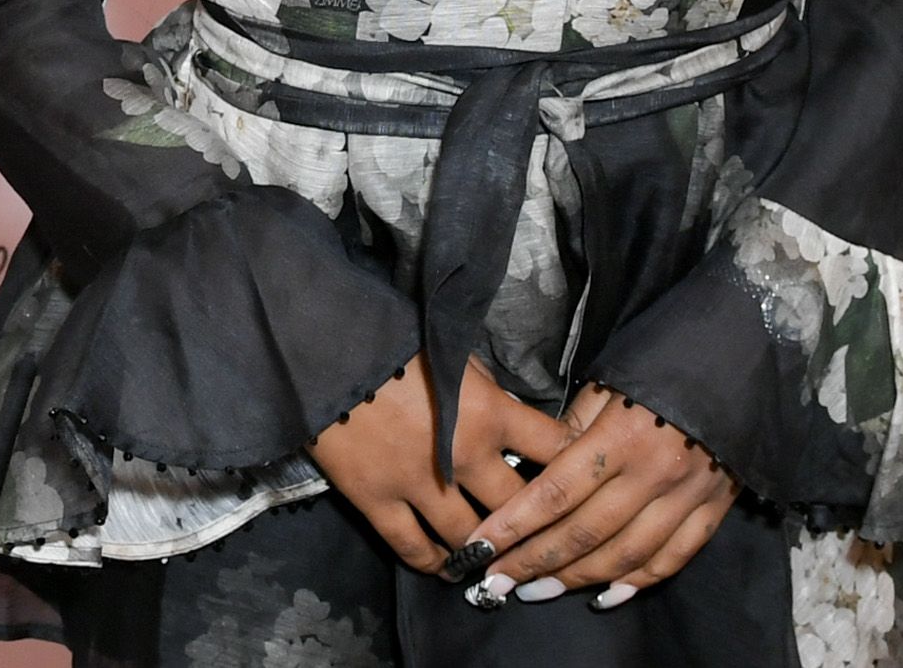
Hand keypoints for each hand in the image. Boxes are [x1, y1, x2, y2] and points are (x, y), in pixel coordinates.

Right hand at [308, 356, 573, 576]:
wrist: (321, 344)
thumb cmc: (391, 336)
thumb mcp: (452, 353)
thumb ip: (485, 391)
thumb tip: (510, 417)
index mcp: (490, 411)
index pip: (555, 447)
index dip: (573, 463)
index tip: (581, 475)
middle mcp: (464, 456)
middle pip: (522, 508)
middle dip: (536, 523)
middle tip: (540, 534)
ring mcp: (419, 484)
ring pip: (471, 539)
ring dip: (487, 551)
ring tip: (494, 558)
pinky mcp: (377, 500)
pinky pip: (414, 549)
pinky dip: (434, 563)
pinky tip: (445, 567)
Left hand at [459, 383, 738, 607]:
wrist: (731, 364)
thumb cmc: (655, 368)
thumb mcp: (604, 387)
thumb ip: (571, 432)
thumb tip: (536, 471)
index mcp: (618, 438)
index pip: (554, 493)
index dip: (513, 527)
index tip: (478, 549)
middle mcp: (651, 475)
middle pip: (583, 532)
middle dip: (534, 562)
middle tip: (496, 583)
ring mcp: (686, 498)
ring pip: (623, 555)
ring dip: (576, 579)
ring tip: (536, 592)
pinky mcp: (712, 511)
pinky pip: (671, 559)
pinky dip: (636, 583)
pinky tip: (605, 597)